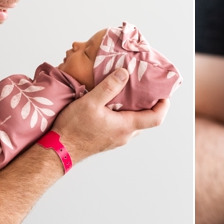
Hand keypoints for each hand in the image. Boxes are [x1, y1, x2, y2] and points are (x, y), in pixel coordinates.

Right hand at [51, 68, 168, 163]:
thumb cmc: (74, 128)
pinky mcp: (107, 139)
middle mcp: (124, 135)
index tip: (165, 93)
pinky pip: (122, 125)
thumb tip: (125, 73)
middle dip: (150, 104)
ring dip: (135, 109)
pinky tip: (112, 103)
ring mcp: (116, 139)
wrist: (58, 150)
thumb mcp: (91, 102)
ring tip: (129, 91)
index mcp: (125, 126)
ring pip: (133, 122)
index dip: (164, 105)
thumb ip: (109, 87)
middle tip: (146, 88)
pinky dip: (123, 114)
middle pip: (146, 120)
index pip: (155, 118)